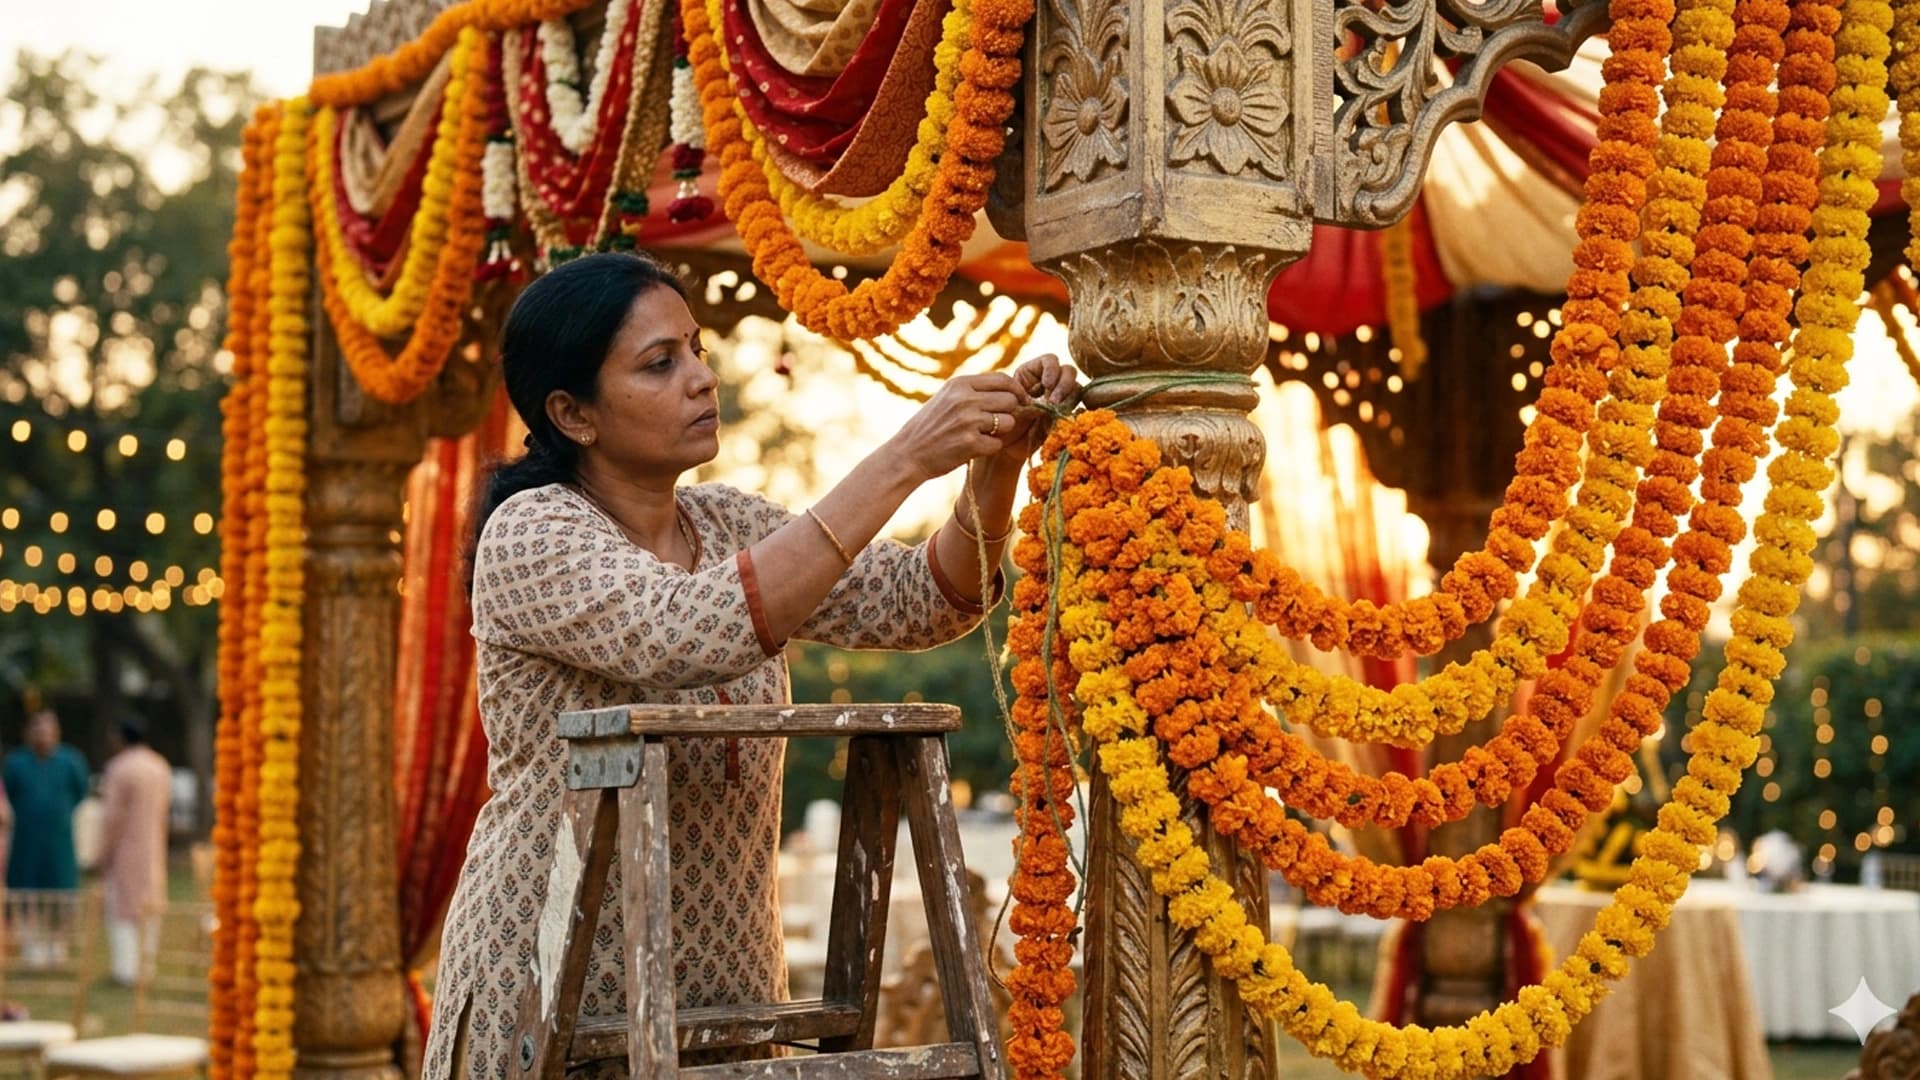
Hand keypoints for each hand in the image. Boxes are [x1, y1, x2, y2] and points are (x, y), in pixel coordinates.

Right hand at [887, 371, 1026, 481]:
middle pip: (1010, 400)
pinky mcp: (970, 443)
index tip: (1019, 400)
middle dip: (1008, 412)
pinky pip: (998, 444)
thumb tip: (1010, 389)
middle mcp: (964, 399)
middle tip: (997, 422)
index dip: (1016, 390)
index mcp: (959, 383)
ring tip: (981, 435)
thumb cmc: (929, 426)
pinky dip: (989, 448)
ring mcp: (968, 421)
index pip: (1003, 379)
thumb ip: (974, 391)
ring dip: (1000, 432)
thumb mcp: (947, 398)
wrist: (907, 453)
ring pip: (1008, 422)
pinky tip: (973, 448)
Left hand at [994, 354, 1081, 459]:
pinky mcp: (1065, 414)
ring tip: (1056, 411)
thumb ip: (1031, 402)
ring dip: (1069, 398)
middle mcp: (1048, 382)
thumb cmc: (1001, 424)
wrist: (1005, 447)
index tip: (1047, 384)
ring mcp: (1059, 398)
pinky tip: (1062, 419)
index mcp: (1031, 373)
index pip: (1050, 360)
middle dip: (1064, 384)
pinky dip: (1073, 411)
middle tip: (1054, 401)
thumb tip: (1052, 403)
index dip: (1052, 369)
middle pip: (1068, 371)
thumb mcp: (1012, 408)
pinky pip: (1077, 407)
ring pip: (1076, 388)